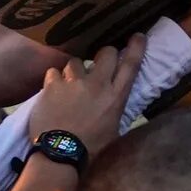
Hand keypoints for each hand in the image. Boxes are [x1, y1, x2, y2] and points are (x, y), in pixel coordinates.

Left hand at [32, 35, 146, 154]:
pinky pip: (54, 72)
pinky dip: (54, 80)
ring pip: (76, 61)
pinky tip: (53, 91)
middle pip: (106, 53)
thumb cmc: (90, 149)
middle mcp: (97, 84)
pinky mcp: (52, 85)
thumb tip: (114, 103)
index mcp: (115, 97)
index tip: (138, 36)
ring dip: (75, 71)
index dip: (136, 48)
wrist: (60, 154)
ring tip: (70, 83)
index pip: (130, 65)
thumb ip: (114, 110)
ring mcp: (74, 82)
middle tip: (100, 63)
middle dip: (105, 54)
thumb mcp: (113, 131)